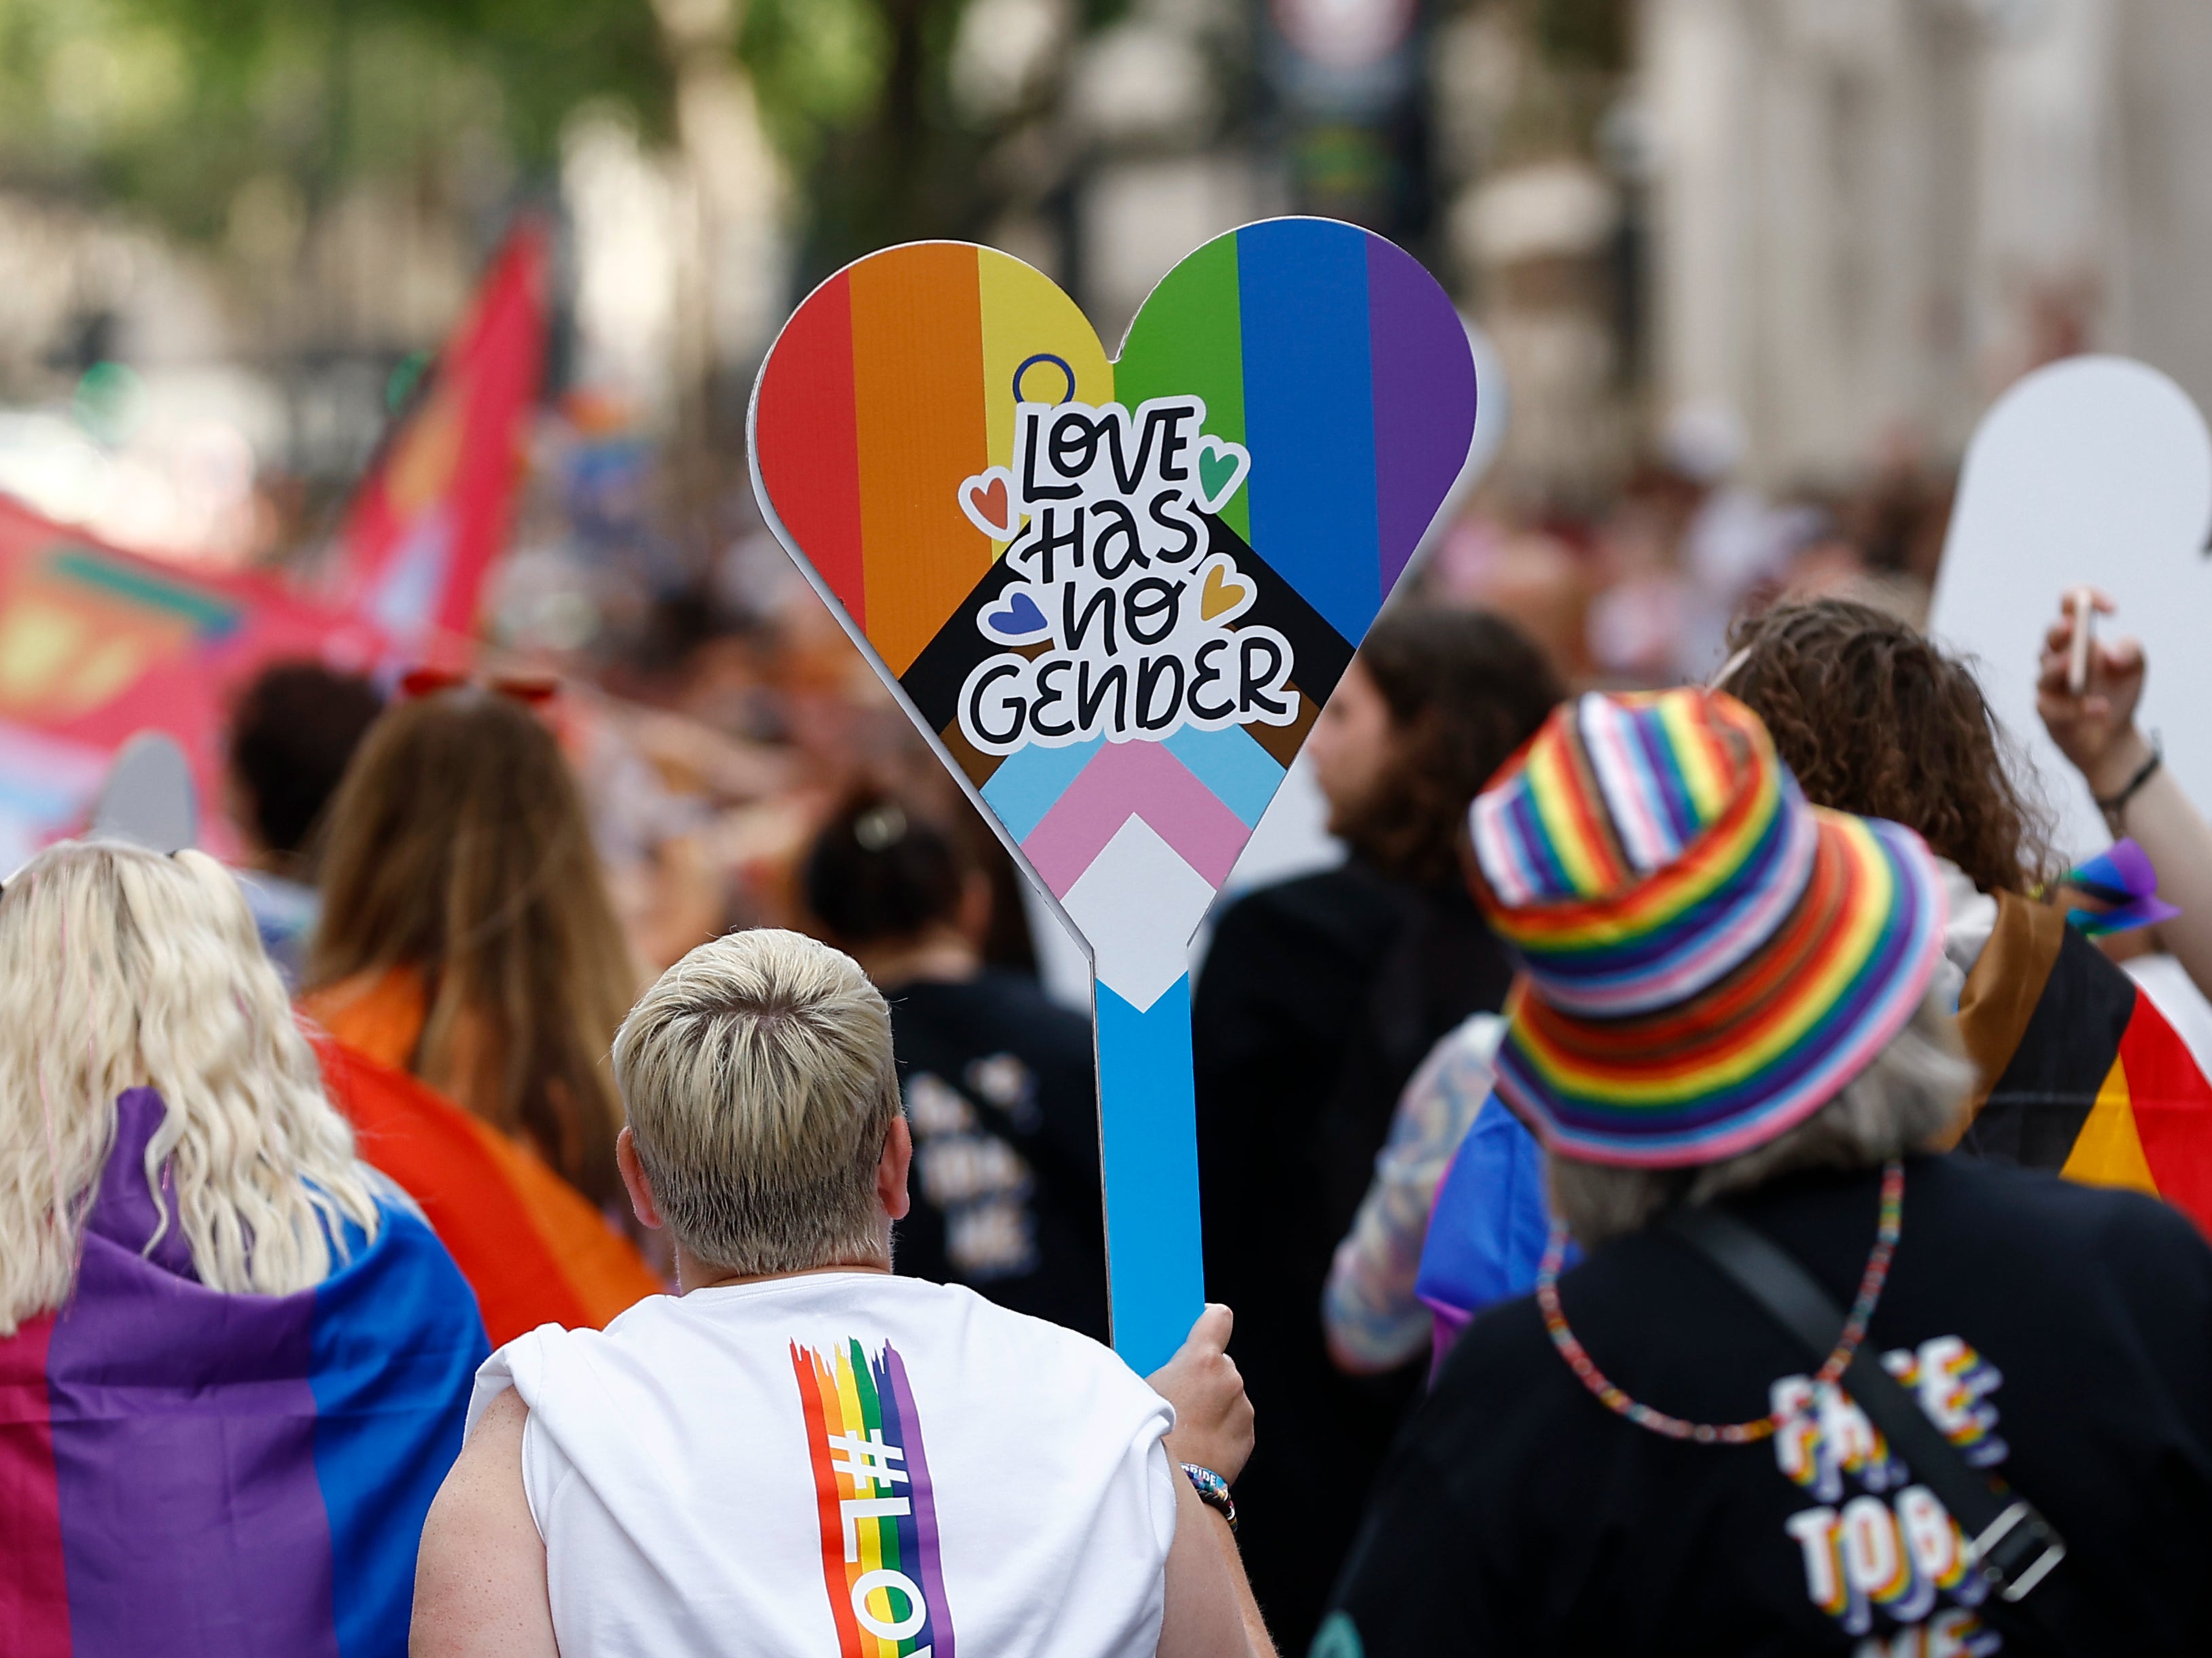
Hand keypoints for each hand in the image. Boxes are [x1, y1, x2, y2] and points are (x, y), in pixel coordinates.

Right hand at [1147, 1303, 1254, 1483]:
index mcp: (1202, 1359)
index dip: (1207, 1320)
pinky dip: (1220, 1426)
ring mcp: (1242, 1407)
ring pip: (1227, 1393)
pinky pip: (1233, 1420)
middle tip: (1179, 1391)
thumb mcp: (1141, 1390)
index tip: (1198, 1326)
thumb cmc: (1148, 1435)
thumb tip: (1168, 1360)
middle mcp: (1230, 1378)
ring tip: (1186, 1423)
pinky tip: (1199, 1441)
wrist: (1174, 1489)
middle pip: (1219, 1361)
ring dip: (1213, 1401)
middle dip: (1203, 1372)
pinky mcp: (1248, 1434)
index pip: (1217, 1317)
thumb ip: (1164, 1367)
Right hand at [2036, 588, 2151, 796]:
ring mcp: (2048, 685)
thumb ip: (2132, 650)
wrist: (2112, 738)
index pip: (2070, 604)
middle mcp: (2057, 656)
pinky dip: (2078, 709)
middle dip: (2061, 630)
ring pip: (2046, 670)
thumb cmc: (2117, 694)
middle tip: (2074, 627)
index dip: (2085, 597)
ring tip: (2077, 666)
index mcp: (2078, 637)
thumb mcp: (2136, 668)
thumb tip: (2111, 655)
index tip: (2112, 610)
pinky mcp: (2047, 713)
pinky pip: (2053, 708)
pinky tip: (2100, 708)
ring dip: (2061, 667)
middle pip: (2051, 635)